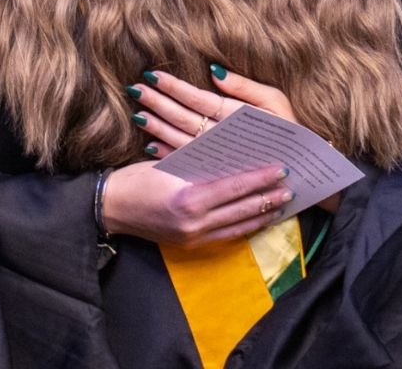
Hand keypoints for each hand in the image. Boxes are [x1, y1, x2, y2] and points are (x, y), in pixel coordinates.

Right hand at [101, 161, 292, 246]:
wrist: (112, 207)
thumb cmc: (137, 178)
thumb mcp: (169, 164)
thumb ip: (200, 164)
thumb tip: (231, 157)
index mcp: (190, 198)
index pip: (235, 188)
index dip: (260, 179)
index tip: (280, 168)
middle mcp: (195, 222)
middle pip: (241, 209)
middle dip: (268, 198)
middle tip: (290, 187)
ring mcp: (193, 237)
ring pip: (237, 226)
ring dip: (261, 215)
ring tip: (281, 204)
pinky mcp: (190, 245)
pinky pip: (225, 236)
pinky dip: (244, 226)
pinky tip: (256, 219)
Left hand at [127, 65, 295, 158]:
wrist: (304, 172)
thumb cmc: (290, 130)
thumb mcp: (275, 101)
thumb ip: (244, 87)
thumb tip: (213, 72)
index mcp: (237, 116)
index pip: (198, 99)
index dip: (174, 87)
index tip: (153, 76)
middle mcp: (223, 138)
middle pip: (183, 118)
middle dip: (158, 102)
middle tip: (135, 89)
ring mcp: (217, 158)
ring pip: (180, 140)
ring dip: (157, 126)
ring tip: (138, 113)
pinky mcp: (216, 172)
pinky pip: (187, 162)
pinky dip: (167, 153)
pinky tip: (150, 145)